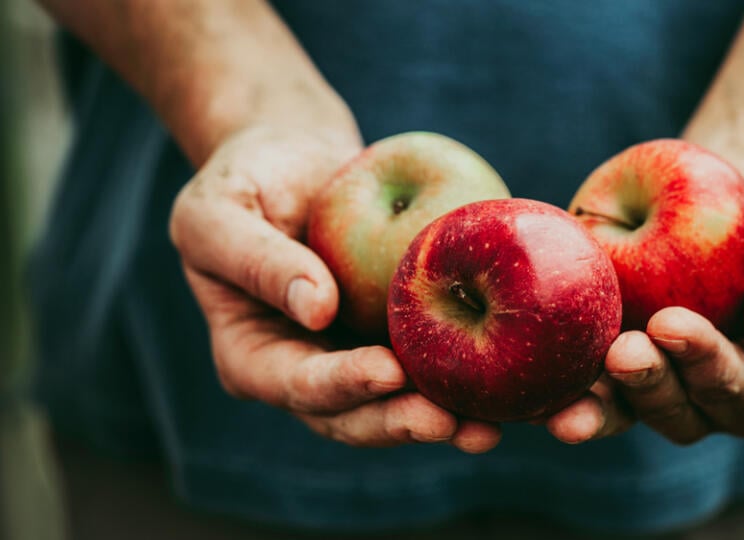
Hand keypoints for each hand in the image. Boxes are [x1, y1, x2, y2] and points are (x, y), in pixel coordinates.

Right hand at [169, 125, 500, 451]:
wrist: (294, 160)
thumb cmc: (244, 180)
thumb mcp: (219, 211)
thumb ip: (256, 260)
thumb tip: (316, 308)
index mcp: (253, 357)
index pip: (296, 384)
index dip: (341, 384)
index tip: (387, 371)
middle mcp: (306, 370)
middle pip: (353, 415)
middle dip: (401, 422)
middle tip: (451, 422)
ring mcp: (354, 358)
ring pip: (398, 404)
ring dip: (443, 420)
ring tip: (488, 428)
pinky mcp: (396, 337)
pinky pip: (431, 363)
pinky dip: (466, 379)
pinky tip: (508, 385)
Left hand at [545, 150, 743, 443]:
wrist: (735, 181)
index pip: (738, 393)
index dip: (707, 368)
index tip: (674, 325)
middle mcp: (700, 387)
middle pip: (676, 414)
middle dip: (649, 388)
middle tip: (623, 351)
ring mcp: (648, 369)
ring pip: (620, 408)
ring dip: (596, 404)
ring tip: (568, 390)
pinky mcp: (602, 340)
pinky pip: (577, 372)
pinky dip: (553, 377)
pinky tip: (529, 371)